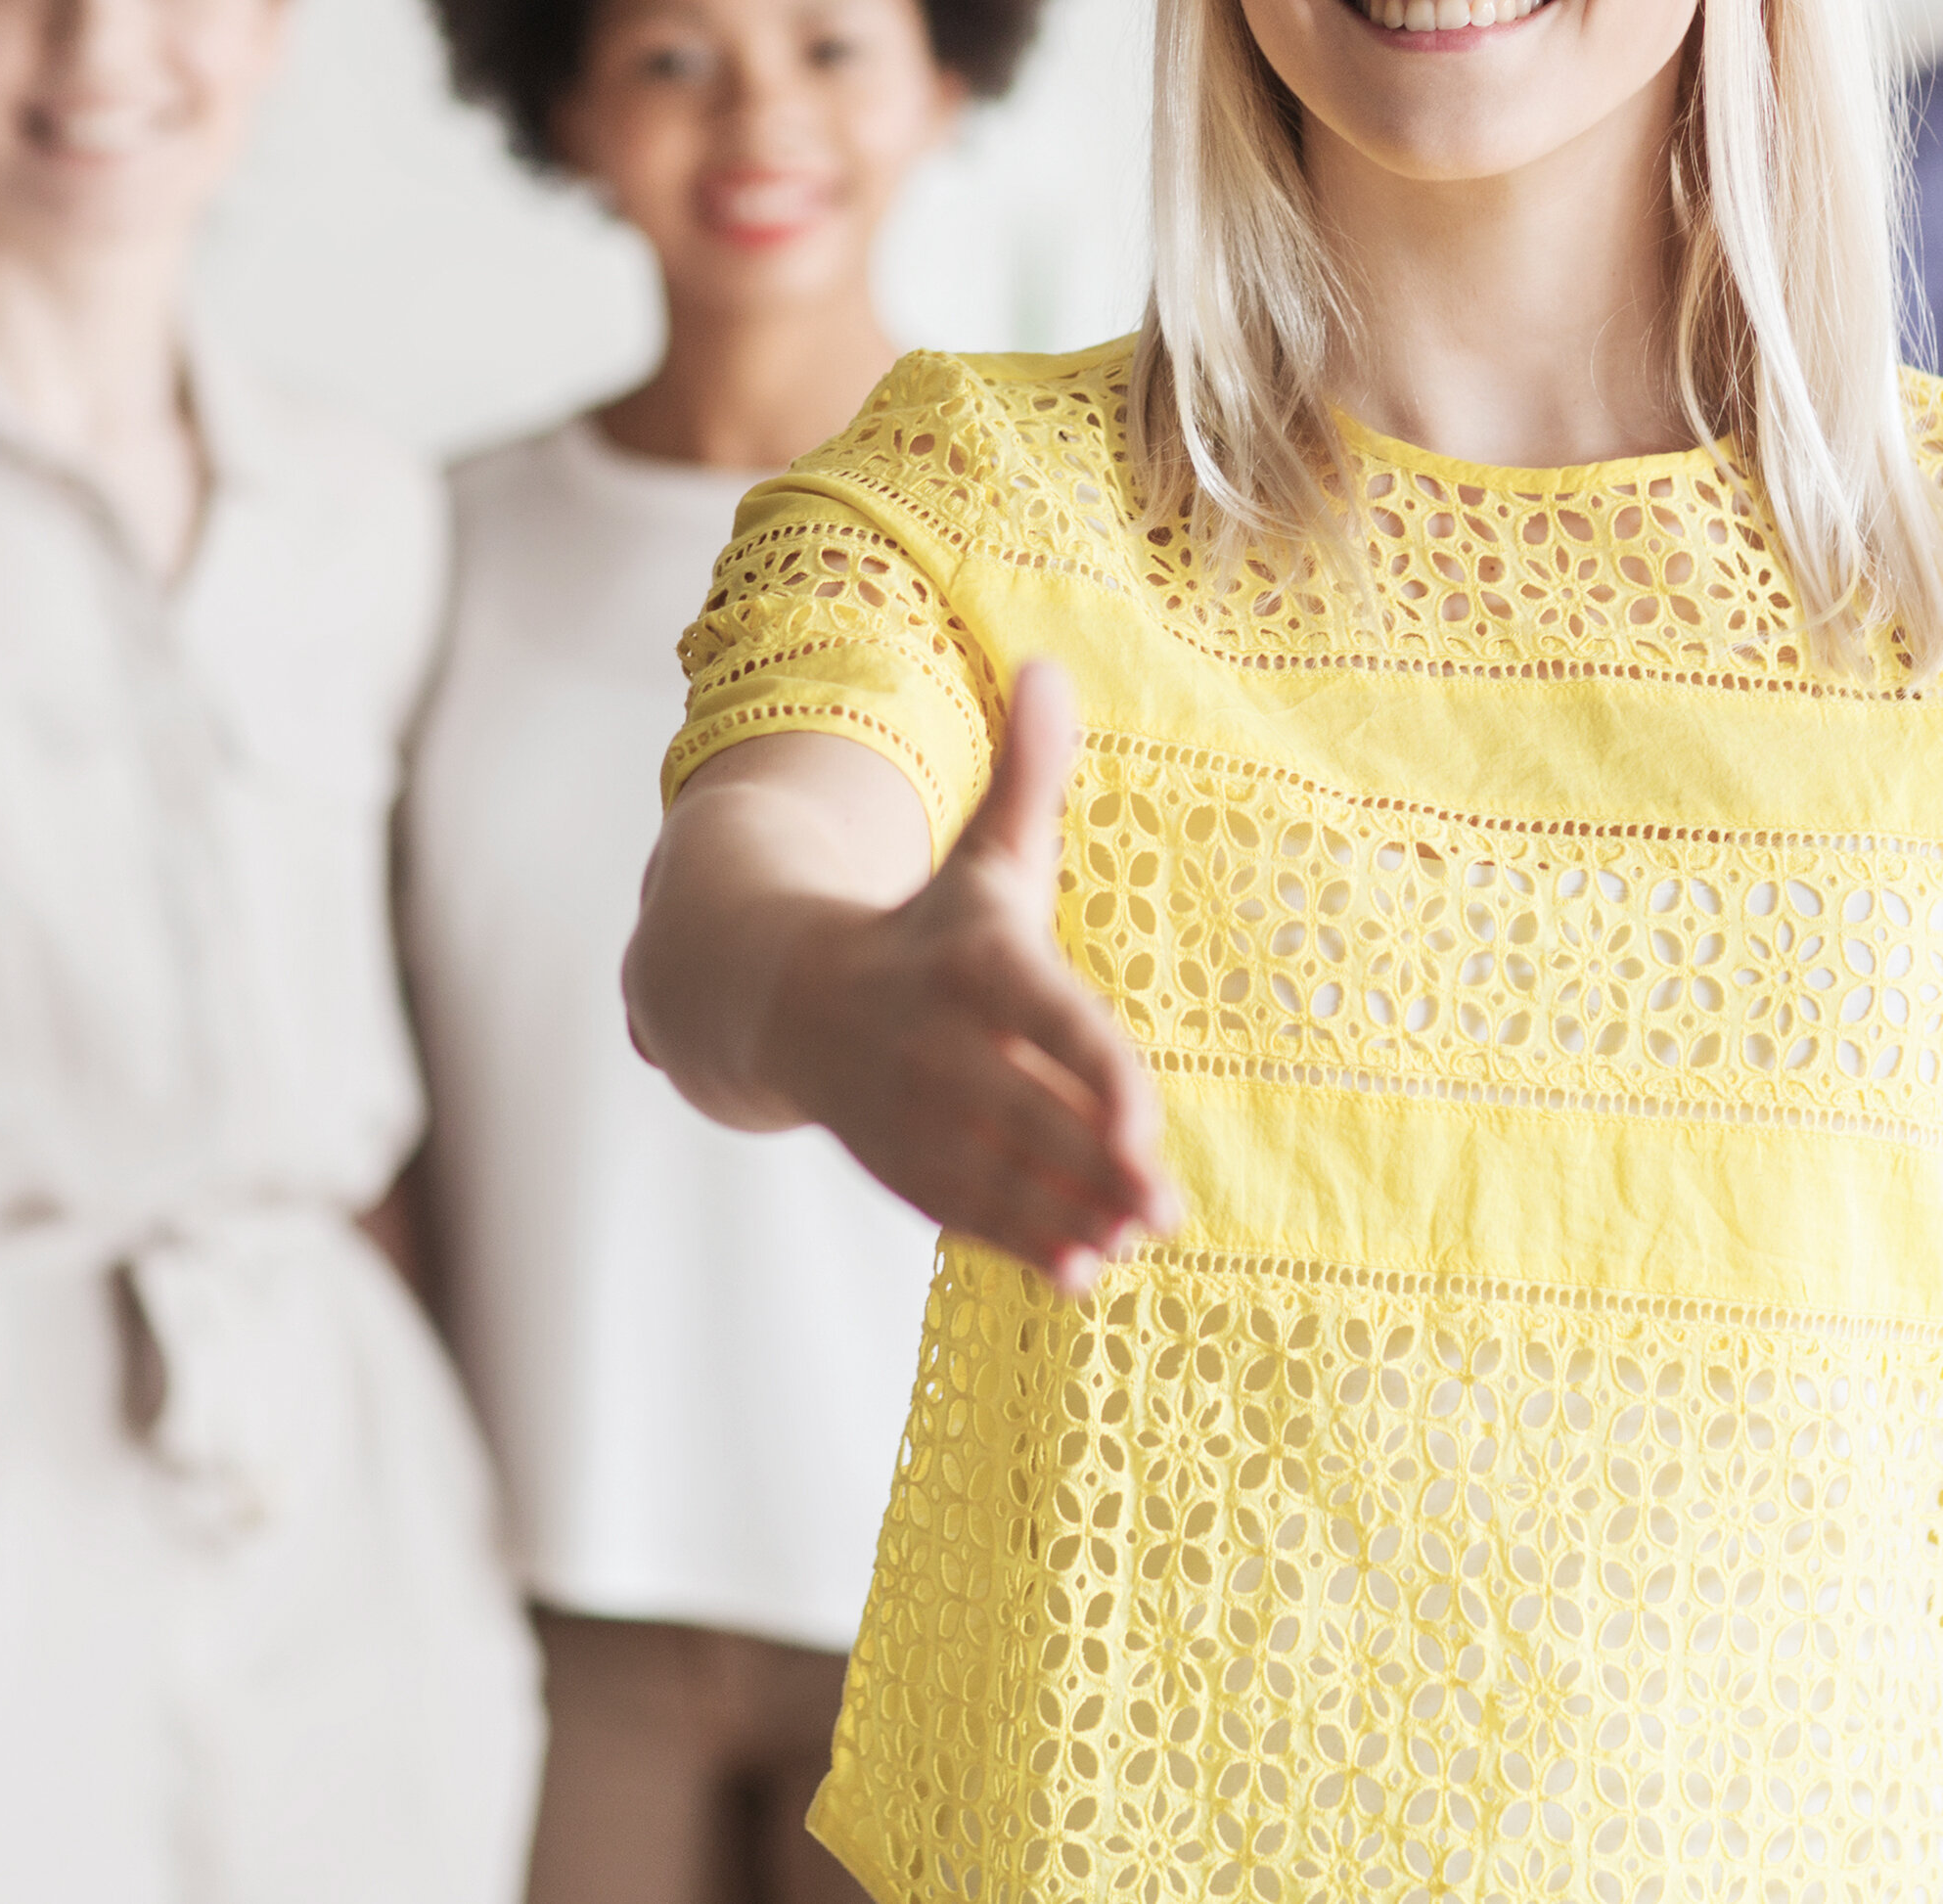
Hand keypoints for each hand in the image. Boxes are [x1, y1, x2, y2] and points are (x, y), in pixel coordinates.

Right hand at [759, 662, 1183, 1294]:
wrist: (778, 990)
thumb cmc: (922, 925)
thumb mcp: (980, 854)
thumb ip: (1030, 776)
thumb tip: (1051, 668)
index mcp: (969, 962)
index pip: (1043, 1017)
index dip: (1094, 1072)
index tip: (1145, 1125)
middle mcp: (935, 1041)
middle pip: (1024, 1110)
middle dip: (1093, 1164)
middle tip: (1164, 1208)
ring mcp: (913, 1110)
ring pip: (996, 1172)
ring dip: (1064, 1215)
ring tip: (1132, 1246)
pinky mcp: (903, 1163)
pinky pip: (964, 1211)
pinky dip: (1020, 1243)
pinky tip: (1079, 1274)